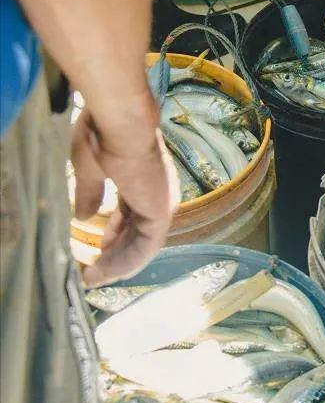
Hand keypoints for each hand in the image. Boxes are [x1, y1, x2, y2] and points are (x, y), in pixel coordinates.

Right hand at [72, 102, 179, 287]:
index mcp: (143, 176)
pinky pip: (145, 246)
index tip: (100, 247)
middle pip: (138, 229)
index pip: (132, 211)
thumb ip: (90, 193)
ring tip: (95, 278)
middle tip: (96, 270)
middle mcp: (156, 190)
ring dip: (118, 263)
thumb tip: (85, 216)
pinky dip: (126, 262)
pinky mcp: (160, 211)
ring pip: (142, 242)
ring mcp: (161, 201)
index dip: (116, 231)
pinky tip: (105, 273)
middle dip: (117, 252)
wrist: (120, 124)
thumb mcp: (90, 168)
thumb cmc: (104, 137)